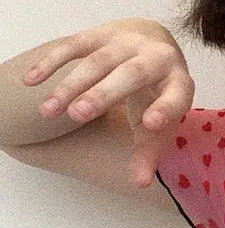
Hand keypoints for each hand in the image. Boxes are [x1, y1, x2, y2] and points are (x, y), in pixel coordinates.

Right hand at [21, 16, 194, 187]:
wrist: (154, 47)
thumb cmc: (157, 97)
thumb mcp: (159, 126)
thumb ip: (148, 153)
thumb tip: (140, 183)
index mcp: (179, 85)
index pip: (174, 98)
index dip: (164, 109)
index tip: (150, 123)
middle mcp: (157, 59)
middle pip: (130, 75)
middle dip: (103, 94)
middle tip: (78, 115)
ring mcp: (128, 43)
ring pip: (97, 61)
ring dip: (71, 85)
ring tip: (50, 110)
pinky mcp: (102, 34)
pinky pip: (73, 46)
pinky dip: (51, 62)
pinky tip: (32, 81)